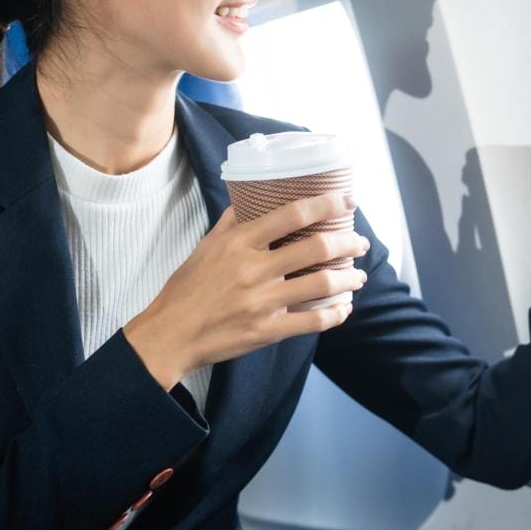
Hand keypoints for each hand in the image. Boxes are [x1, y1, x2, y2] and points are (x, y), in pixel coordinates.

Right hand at [123, 192, 370, 390]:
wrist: (170, 334)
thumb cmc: (187, 288)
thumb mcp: (206, 246)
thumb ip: (231, 221)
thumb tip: (249, 195)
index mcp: (240, 243)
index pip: (292, 214)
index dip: (326, 204)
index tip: (347, 200)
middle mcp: (254, 269)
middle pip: (316, 247)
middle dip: (348, 241)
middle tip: (360, 241)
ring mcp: (263, 302)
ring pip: (322, 285)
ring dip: (349, 278)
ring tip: (360, 275)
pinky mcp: (267, 331)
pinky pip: (312, 322)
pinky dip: (335, 314)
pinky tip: (344, 308)